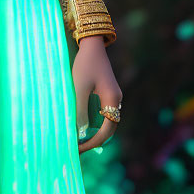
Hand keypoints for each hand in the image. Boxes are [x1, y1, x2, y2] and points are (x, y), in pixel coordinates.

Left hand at [71, 34, 121, 153]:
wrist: (92, 44)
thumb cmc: (85, 64)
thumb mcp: (79, 87)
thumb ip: (80, 110)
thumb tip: (79, 133)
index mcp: (112, 100)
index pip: (106, 131)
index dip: (92, 142)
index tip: (78, 149)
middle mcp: (116, 100)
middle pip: (109, 129)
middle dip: (94, 141)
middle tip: (77, 149)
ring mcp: (113, 96)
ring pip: (107, 122)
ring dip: (94, 132)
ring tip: (78, 140)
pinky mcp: (107, 92)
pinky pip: (103, 113)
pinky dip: (94, 123)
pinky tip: (81, 125)